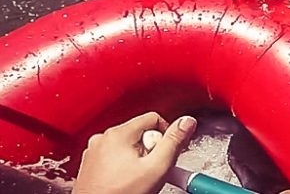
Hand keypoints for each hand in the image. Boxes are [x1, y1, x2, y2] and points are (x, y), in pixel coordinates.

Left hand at [74, 113, 195, 193]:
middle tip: (149, 171)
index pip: (154, 119)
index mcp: (118, 134)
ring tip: (135, 179)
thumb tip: (186, 122)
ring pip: (127, 145)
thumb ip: (174, 141)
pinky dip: (121, 167)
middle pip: (140, 133)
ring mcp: (94, 152)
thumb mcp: (157, 168)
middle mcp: (103, 139)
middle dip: (150, 151)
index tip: (164, 154)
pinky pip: (114, 156)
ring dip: (136, 159)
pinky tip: (123, 182)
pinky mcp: (90, 164)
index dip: (165, 137)